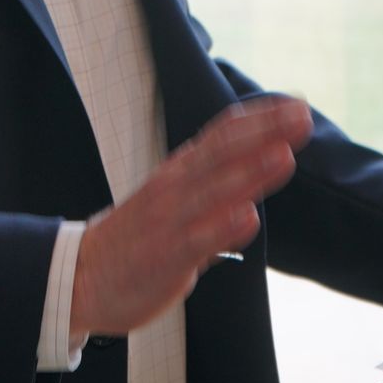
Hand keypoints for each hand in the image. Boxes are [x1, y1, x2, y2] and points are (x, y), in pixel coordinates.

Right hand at [69, 95, 313, 338]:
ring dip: (249, 173)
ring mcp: (169, 220)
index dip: (260, 119)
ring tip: (284, 155)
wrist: (80, 276)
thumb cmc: (138, 238)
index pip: (223, 134)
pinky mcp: (165, 256)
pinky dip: (222, 227)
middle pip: (222, 152)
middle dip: (264, 133)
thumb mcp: (178, 201)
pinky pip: (196, 240)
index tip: (297, 106)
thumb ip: (219, 187)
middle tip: (302, 118)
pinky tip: (248, 216)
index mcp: (180, 171)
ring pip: (212, 191)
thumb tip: (264, 171)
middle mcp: (175, 187)